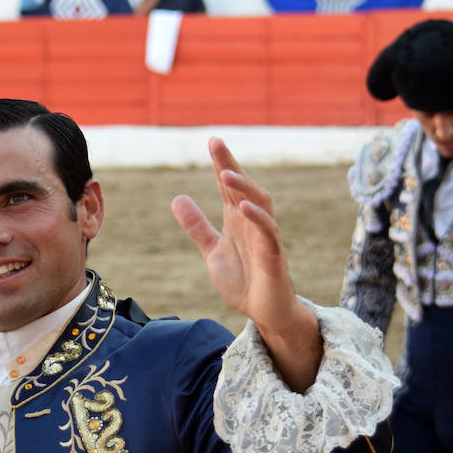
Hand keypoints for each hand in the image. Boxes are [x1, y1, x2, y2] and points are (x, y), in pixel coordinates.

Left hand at [171, 138, 321, 391]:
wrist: (264, 312)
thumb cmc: (243, 280)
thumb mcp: (212, 251)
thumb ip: (197, 226)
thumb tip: (177, 197)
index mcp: (237, 221)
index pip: (229, 187)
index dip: (222, 163)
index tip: (212, 140)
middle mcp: (252, 224)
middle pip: (244, 188)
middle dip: (231, 165)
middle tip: (216, 144)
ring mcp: (265, 238)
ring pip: (260, 204)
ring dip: (244, 188)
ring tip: (226, 174)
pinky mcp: (274, 257)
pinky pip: (269, 233)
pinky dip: (258, 219)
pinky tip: (244, 208)